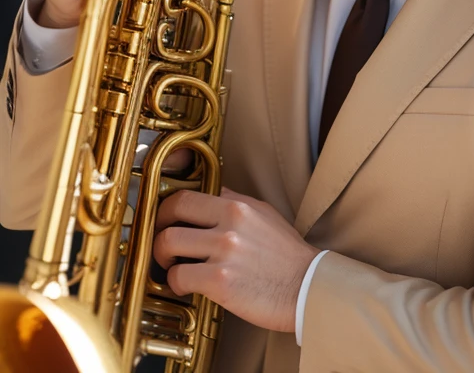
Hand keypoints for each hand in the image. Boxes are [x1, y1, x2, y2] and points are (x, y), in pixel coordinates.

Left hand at [153, 187, 320, 332]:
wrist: (307, 288)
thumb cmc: (287, 255)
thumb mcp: (264, 215)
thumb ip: (236, 202)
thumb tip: (212, 194)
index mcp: (237, 205)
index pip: (187, 194)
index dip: (167, 208)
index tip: (166, 220)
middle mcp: (229, 222)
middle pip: (172, 212)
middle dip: (158, 228)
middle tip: (162, 243)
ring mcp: (223, 250)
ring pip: (168, 243)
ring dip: (163, 258)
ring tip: (173, 266)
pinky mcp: (220, 281)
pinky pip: (179, 277)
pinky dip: (176, 283)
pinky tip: (186, 287)